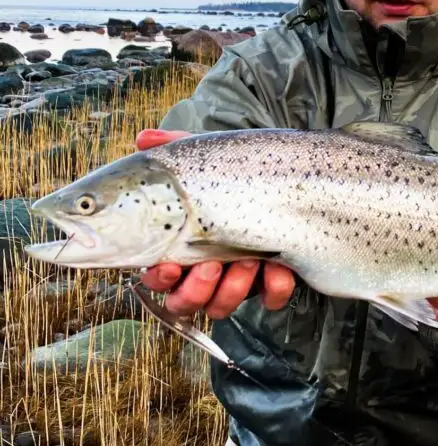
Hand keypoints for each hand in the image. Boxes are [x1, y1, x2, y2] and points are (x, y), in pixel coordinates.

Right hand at [134, 129, 295, 317]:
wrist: (284, 175)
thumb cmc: (231, 174)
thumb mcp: (204, 159)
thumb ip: (174, 149)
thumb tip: (144, 139)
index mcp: (180, 247)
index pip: (158, 276)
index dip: (159, 278)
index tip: (170, 265)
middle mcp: (204, 270)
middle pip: (184, 302)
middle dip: (195, 290)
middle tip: (211, 266)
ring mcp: (237, 280)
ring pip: (222, 306)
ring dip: (232, 289)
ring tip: (248, 261)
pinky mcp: (272, 282)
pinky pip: (271, 298)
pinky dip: (274, 287)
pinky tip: (278, 268)